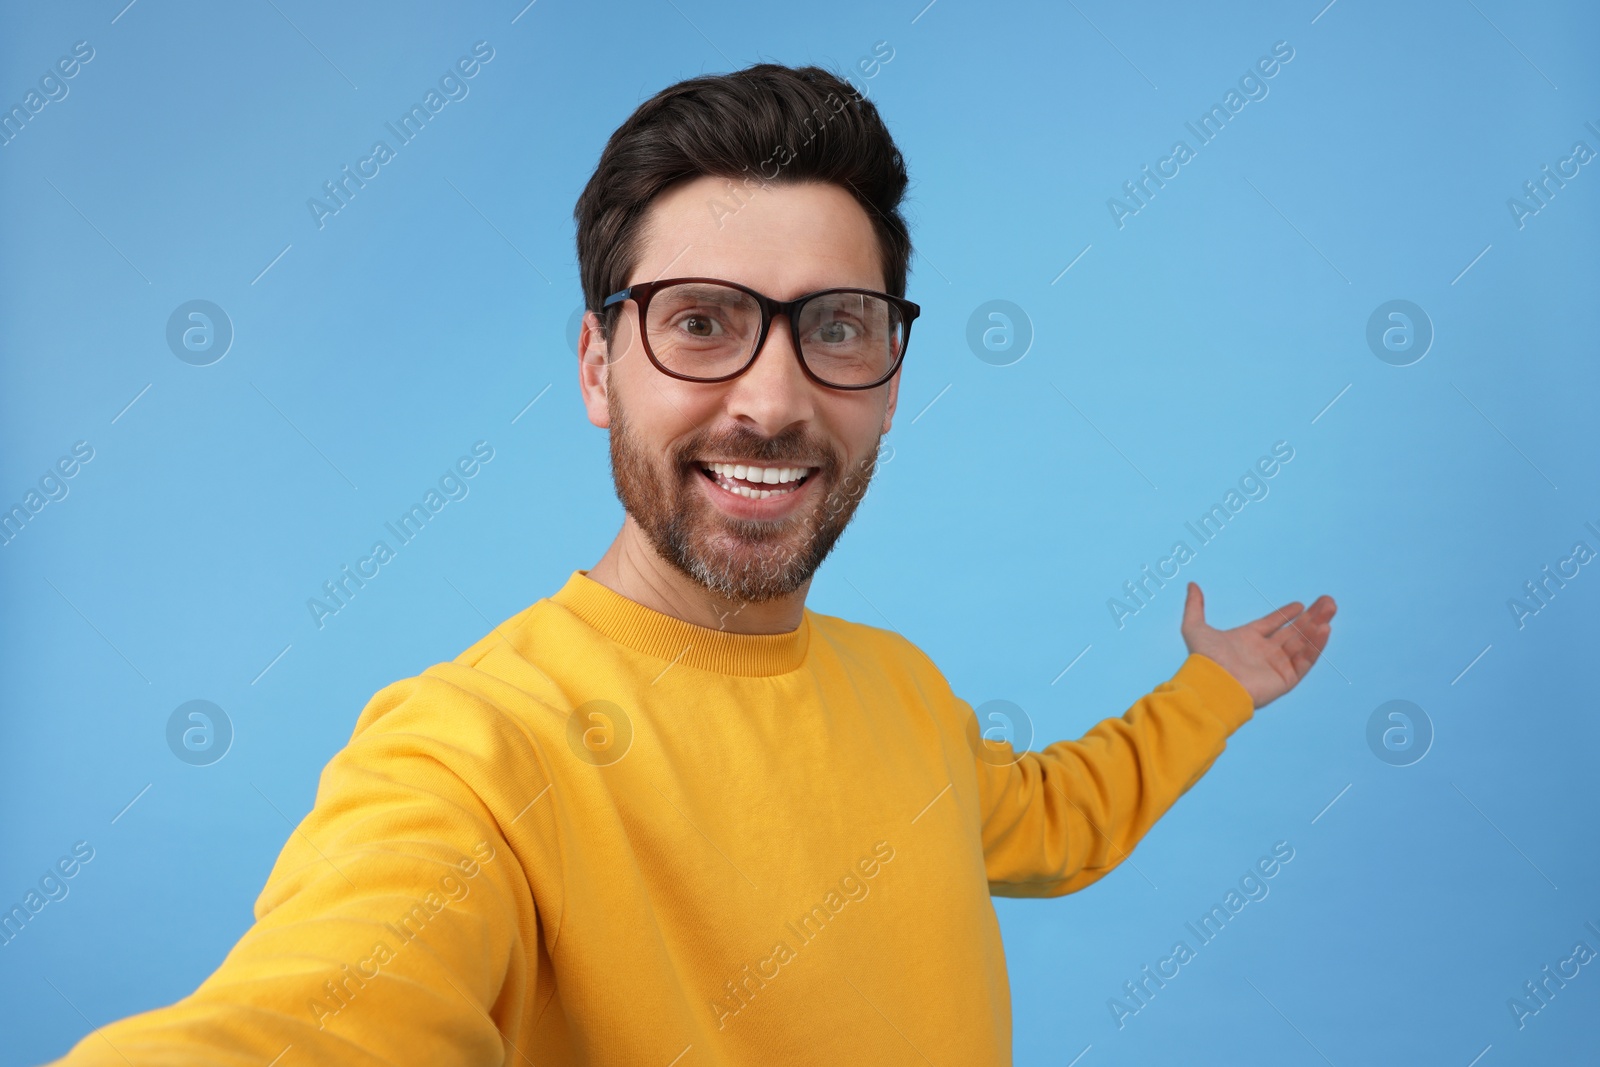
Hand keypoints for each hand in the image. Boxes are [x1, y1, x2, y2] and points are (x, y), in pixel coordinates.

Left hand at [1179, 582, 1335, 709]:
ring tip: (1330, 609)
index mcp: (1247, 641)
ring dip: (1317, 626)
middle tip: (1328, 601)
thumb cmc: (1203, 660)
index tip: (1300, 605)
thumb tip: (1191, 584)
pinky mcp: (1285, 680)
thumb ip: (1194, 606)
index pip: (1272, 625)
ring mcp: (1275, 667)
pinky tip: (1324, 628)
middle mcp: (1263, 654)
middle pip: (1293, 632)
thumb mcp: (1194, 627)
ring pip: (1302, 643)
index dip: (1286, 615)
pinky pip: (1305, 660)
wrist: (1211, 685)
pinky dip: (1316, 645)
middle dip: (1311, 617)